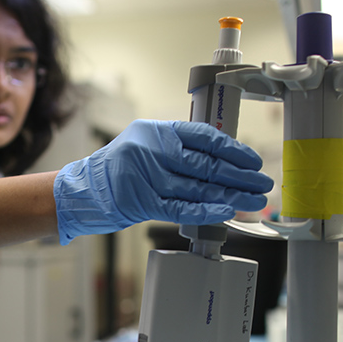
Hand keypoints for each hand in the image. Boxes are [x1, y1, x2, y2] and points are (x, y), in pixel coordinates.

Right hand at [54, 120, 273, 243]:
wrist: (80, 191)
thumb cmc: (117, 169)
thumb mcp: (145, 144)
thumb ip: (178, 148)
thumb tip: (223, 160)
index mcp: (156, 130)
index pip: (204, 137)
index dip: (233, 150)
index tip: (253, 161)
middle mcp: (152, 150)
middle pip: (206, 164)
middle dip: (240, 176)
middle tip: (262, 183)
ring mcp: (146, 176)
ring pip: (199, 188)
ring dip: (231, 196)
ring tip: (253, 201)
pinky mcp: (141, 203)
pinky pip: (182, 208)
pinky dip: (207, 211)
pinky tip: (227, 211)